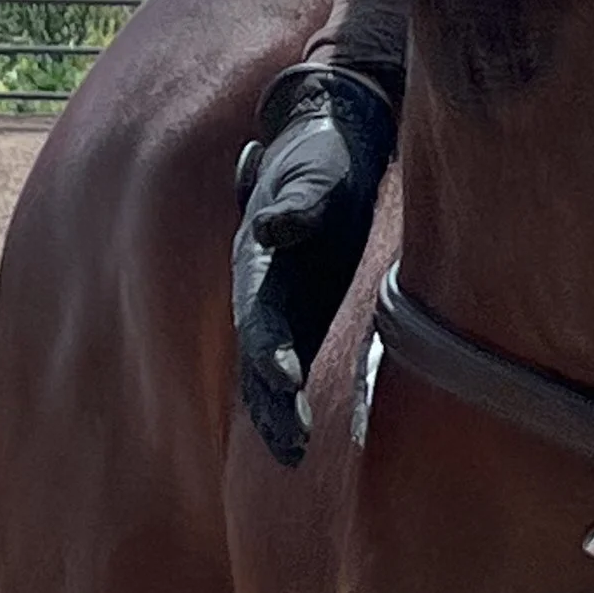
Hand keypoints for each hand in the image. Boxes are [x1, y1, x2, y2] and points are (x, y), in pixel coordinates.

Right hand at [231, 66, 396, 467]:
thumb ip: (298, 198)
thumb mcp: (316, 169)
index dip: (269, 355)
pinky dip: (307, 397)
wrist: (335, 137)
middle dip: (272, 405)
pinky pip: (307, 362)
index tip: (286, 383)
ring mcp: (291, 307)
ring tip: (297, 455)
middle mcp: (267, 293)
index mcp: (258, 263)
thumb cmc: (326, 152)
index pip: (259, 321)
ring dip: (282, 414)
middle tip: (293, 450)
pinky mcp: (317, 313)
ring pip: (276, 372)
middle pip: (262, 361)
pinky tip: (326, 434)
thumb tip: (274, 224)